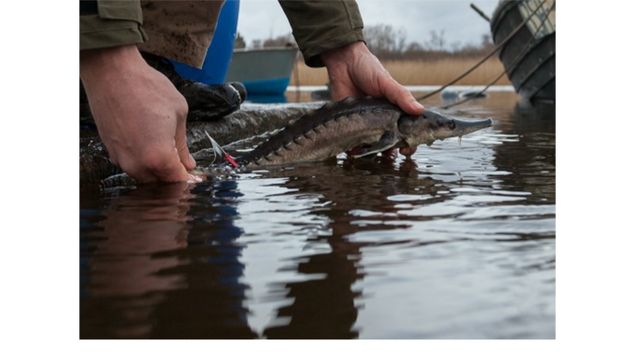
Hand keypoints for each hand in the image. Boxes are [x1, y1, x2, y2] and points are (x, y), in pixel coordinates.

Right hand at [81, 45, 199, 182]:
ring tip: (169, 154)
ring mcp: (120, 158)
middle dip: (173, 177)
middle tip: (185, 166)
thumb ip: (182, 145)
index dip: (190, 180)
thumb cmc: (146, 87)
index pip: (178, 181)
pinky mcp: (110, 150)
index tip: (197, 177)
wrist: (110, 71)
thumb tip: (188, 163)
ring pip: (144, 176)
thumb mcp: (178, 113)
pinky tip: (151, 146)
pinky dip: (143, 161)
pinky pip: (131, 164)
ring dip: (157, 170)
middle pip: (160, 183)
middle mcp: (137, 163)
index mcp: (158, 157)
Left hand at [320, 41, 422, 157]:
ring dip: (377, 154)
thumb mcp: (386, 82)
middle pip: (392, 142)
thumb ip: (401, 96)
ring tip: (378, 156)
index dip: (410, 141)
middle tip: (395, 153)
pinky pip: (354, 143)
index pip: (407, 130)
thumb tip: (419, 110)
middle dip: (395, 151)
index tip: (409, 148)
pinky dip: (356, 150)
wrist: (343, 63)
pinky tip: (356, 151)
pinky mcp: (350, 125)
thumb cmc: (368, 69)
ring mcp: (366, 124)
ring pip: (374, 146)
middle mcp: (382, 119)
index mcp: (394, 110)